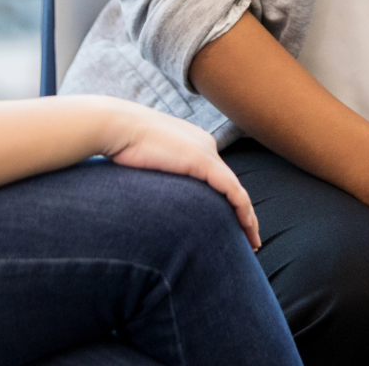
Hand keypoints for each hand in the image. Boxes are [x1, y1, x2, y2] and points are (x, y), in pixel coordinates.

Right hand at [97, 100, 260, 247]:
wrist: (116, 126)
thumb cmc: (121, 145)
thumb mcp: (145, 160)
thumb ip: (159, 174)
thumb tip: (150, 199)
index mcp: (193, 144)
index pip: (218, 178)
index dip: (228, 202)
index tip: (231, 225)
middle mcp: (205, 146)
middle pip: (230, 185)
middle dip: (242, 214)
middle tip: (249, 239)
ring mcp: (206, 152)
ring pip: (237, 191)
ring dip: (247, 218)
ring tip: (252, 241)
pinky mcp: (203, 162)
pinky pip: (232, 191)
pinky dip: (243, 211)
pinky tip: (247, 227)